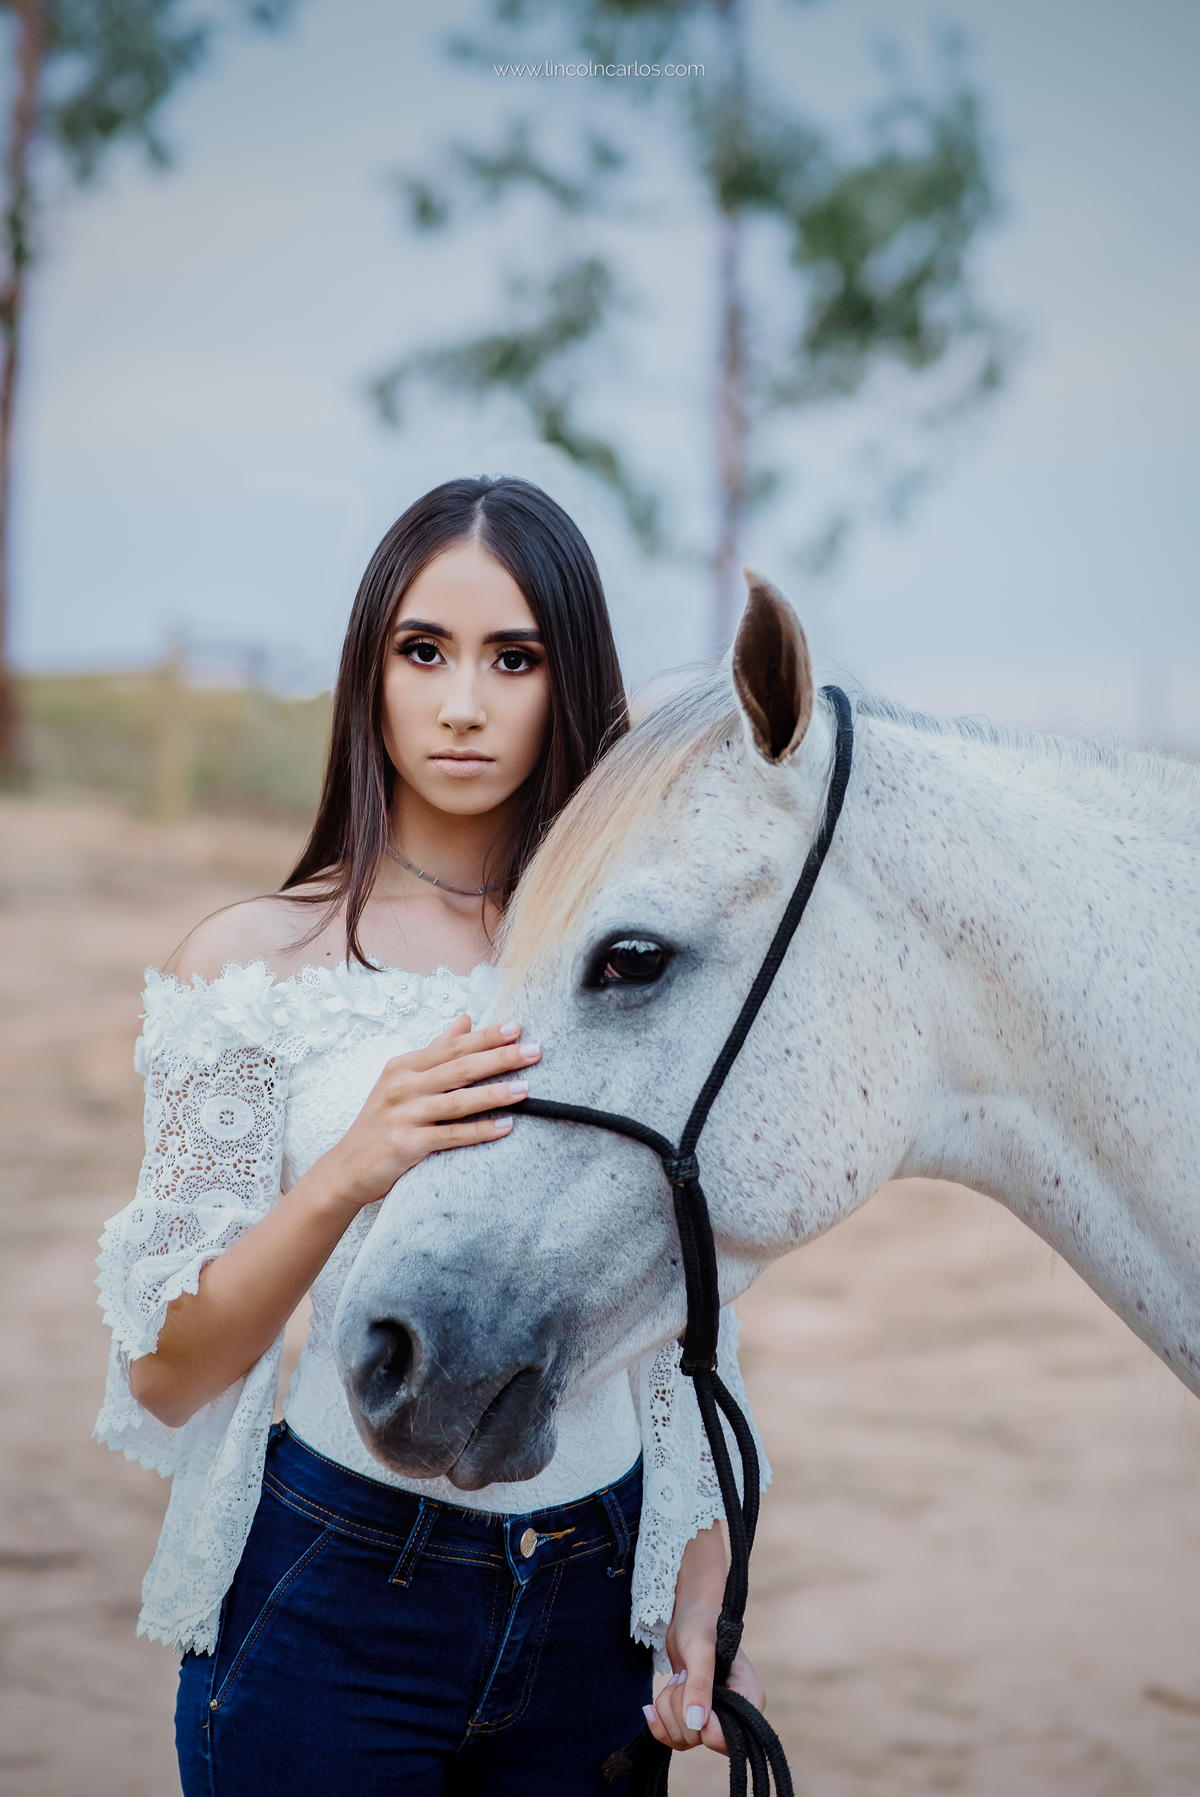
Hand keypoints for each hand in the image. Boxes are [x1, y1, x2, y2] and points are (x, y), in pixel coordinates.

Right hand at [316, 1016, 539, 1211]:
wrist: (348, 1168)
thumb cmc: (381, 1121)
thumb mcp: (402, 1080)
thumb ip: (435, 1050)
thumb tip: (465, 1020)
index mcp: (404, 1066)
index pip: (452, 1047)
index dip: (485, 1037)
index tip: (516, 1027)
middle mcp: (403, 1086)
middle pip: (459, 1068)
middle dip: (499, 1058)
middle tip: (533, 1051)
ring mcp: (404, 1115)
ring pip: (458, 1101)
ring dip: (494, 1094)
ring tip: (526, 1088)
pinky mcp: (406, 1144)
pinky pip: (451, 1136)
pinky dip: (479, 1131)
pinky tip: (505, 1127)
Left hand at [642, 1524, 765, 1754]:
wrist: (690, 1617)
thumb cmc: (702, 1625)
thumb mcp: (701, 1651)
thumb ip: (699, 1686)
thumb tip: (696, 1724)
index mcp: (748, 1699)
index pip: (731, 1740)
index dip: (706, 1728)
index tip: (693, 1699)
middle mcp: (734, 1714)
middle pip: (700, 1739)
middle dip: (680, 1708)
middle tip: (683, 1677)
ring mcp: (713, 1718)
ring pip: (683, 1739)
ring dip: (668, 1709)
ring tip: (677, 1679)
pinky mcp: (694, 1717)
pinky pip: (673, 1738)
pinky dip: (659, 1724)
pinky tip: (650, 1708)